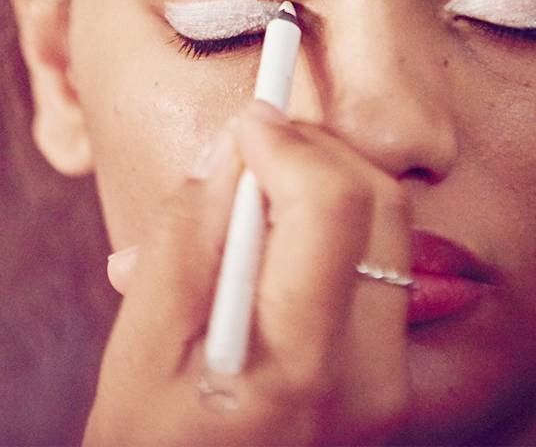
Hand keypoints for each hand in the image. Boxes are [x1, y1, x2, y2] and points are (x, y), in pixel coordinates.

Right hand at [87, 101, 411, 446]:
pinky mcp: (396, 370)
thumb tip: (236, 147)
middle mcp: (371, 375)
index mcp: (298, 369)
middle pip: (380, 203)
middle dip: (318, 150)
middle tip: (257, 145)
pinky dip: (338, 222)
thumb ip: (187, 236)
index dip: (290, 143)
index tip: (249, 120)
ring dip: (331, 180)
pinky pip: (383, 260)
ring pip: (391, 224)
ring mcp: (394, 376)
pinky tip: (283, 236)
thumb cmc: (156, 446)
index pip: (332, 206)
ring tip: (262, 193)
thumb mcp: (139, 349)